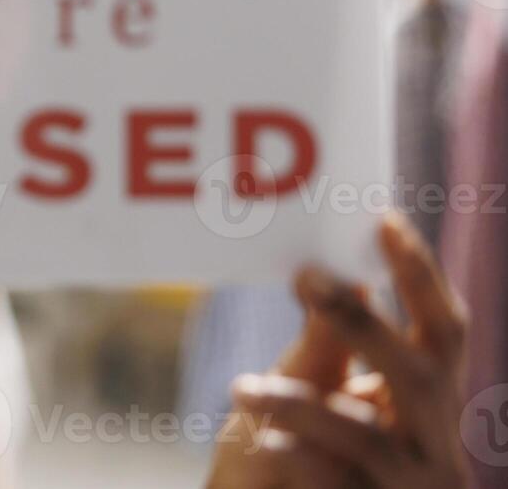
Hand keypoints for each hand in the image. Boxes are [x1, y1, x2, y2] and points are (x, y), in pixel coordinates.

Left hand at [206, 213, 468, 487]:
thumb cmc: (300, 447)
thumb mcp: (313, 385)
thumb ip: (328, 338)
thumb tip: (331, 270)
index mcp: (426, 396)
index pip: (442, 331)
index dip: (421, 278)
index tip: (385, 222)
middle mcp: (430, 440)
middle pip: (421, 376)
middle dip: (367, 325)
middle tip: (310, 279)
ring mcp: (408, 483)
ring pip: (364, 435)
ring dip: (298, 403)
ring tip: (242, 389)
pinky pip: (338, 483)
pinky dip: (301, 458)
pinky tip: (265, 442)